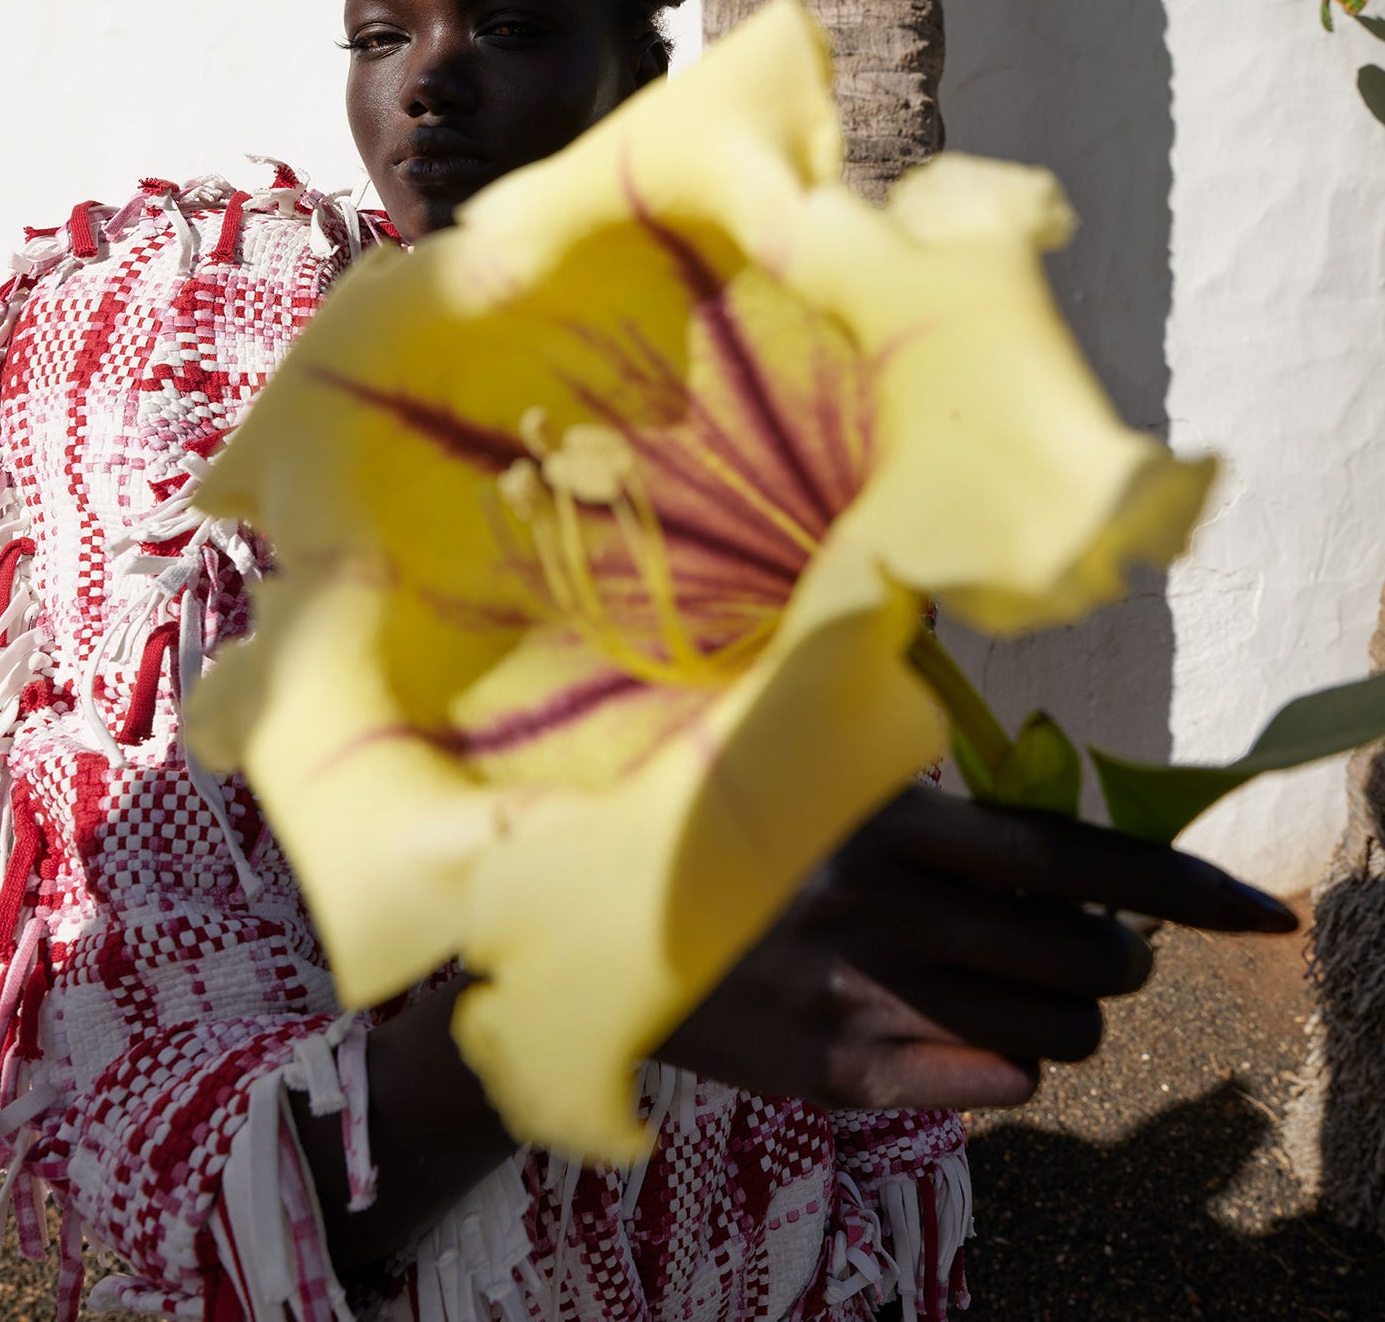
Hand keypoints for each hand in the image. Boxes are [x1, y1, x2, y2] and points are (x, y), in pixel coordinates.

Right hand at [656, 784, 1296, 1111]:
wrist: (608, 921)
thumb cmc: (738, 830)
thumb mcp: (827, 782)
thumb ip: (933, 793)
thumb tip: (1058, 820)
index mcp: (889, 820)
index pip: (1077, 856)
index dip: (1183, 884)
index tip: (1259, 910)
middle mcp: (888, 909)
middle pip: (1088, 958)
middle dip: (1120, 955)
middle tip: (1094, 943)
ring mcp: (866, 1000)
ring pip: (1058, 1033)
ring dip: (1069, 1010)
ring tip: (1021, 984)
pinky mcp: (843, 1075)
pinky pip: (995, 1084)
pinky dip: (1008, 1059)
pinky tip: (961, 1026)